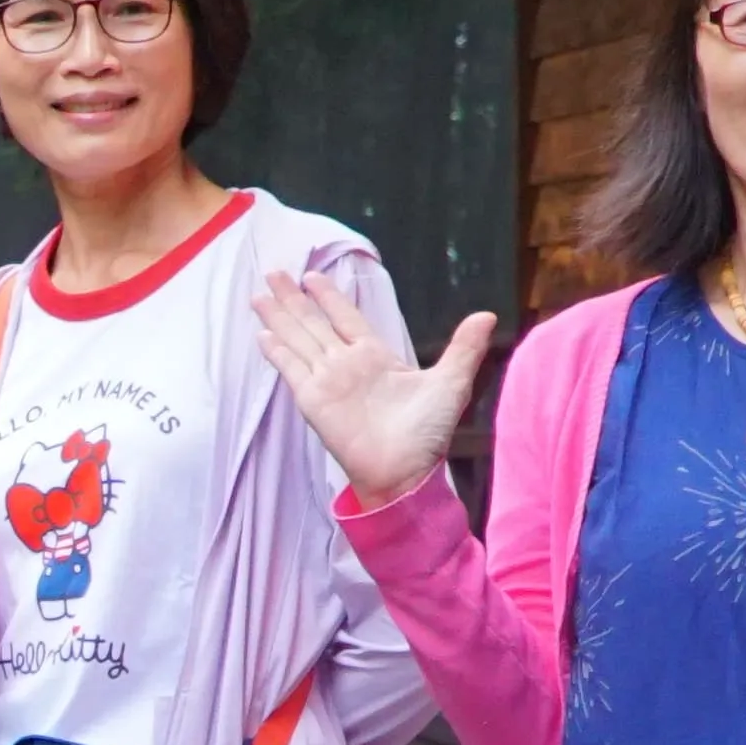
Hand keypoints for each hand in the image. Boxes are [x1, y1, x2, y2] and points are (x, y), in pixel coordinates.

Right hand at [255, 268, 492, 509]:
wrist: (404, 472)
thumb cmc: (428, 434)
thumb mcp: (451, 383)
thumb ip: (464, 348)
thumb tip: (487, 315)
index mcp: (376, 357)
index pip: (346, 318)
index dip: (330, 297)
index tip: (312, 276)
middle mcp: (346, 364)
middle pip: (314, 322)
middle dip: (293, 299)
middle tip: (273, 273)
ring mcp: (327, 381)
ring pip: (298, 339)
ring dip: (279, 317)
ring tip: (258, 295)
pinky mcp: (314, 399)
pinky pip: (291, 368)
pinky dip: (276, 352)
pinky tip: (261, 334)